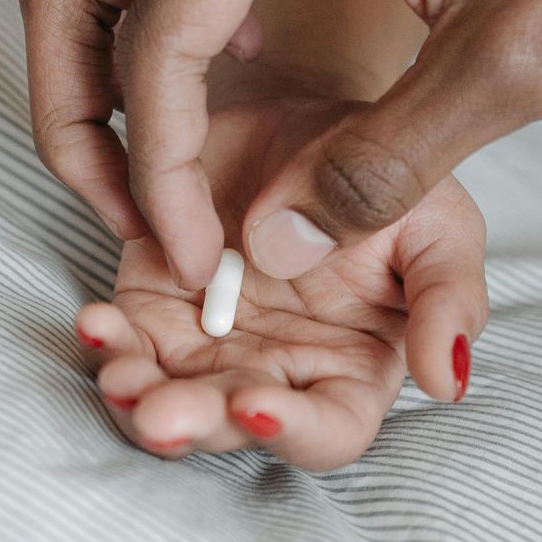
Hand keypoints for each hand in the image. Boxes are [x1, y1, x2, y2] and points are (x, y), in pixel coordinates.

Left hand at [75, 87, 487, 470]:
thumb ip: (447, 299)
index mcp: (349, 369)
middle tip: (159, 408)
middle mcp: (273, 371)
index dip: (290, 430)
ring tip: (119, 373)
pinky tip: (95, 321)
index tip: (253, 402)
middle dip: (192, 421)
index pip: (325, 431)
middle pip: (229, 425)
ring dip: (135, 396)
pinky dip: (104, 340)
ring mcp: (205, 346)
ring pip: (163, 397)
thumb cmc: (383, 173)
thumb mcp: (437, 222)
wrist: (302, 109)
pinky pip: (123, 340)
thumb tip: (444, 381)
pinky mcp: (150, 307)